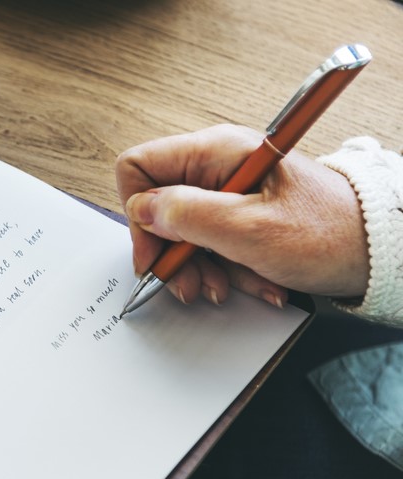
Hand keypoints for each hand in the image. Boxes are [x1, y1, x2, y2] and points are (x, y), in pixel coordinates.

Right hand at [116, 124, 368, 306]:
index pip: (139, 168)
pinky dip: (226, 269)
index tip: (155, 253)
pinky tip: (252, 282)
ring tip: (228, 287)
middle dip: (173, 253)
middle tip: (191, 284)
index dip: (138, 213)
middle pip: (160, 207)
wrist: (379, 250)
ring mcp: (229, 190)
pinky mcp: (241, 213)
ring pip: (184, 232)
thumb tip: (143, 210)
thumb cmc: (329, 233)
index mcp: (215, 152)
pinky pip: (212, 243)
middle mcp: (217, 166)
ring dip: (201, 268)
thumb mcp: (249, 230)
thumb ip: (187, 216)